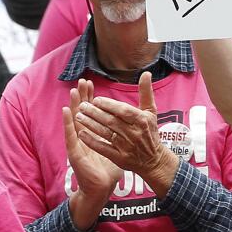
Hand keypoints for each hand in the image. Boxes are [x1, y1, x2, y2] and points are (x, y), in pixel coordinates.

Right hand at [62, 79, 122, 228]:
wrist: (102, 187)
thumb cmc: (110, 166)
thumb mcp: (119, 144)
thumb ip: (121, 131)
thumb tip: (130, 120)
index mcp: (95, 133)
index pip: (92, 112)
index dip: (91, 97)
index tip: (90, 83)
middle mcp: (85, 136)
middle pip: (82, 113)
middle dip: (82, 97)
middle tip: (81, 81)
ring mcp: (78, 144)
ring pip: (74, 121)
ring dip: (73, 105)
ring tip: (72, 91)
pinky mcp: (75, 153)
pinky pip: (71, 136)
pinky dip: (68, 123)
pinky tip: (66, 112)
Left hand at [74, 72, 180, 196]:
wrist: (153, 159)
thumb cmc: (150, 131)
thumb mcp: (151, 111)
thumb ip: (146, 92)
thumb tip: (146, 73)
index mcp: (142, 120)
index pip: (123, 111)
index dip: (109, 105)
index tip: (96, 99)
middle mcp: (134, 133)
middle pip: (111, 121)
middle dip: (95, 113)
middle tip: (82, 106)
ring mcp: (126, 146)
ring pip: (105, 133)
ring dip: (90, 124)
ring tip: (78, 116)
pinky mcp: (119, 158)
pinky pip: (103, 148)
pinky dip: (92, 141)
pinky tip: (81, 134)